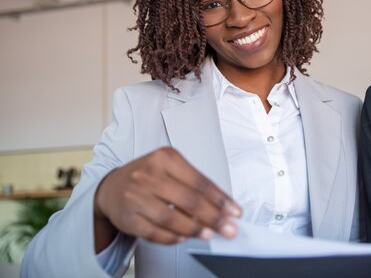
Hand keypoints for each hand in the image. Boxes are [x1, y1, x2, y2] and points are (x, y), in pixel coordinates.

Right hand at [93, 147, 240, 250]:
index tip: (234, 211)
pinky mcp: (128, 218)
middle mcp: (149, 175)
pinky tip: (185, 237)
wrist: (111, 188)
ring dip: (195, 229)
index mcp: (165, 158)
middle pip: (189, 200)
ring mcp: (136, 197)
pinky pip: (155, 232)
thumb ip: (193, 184)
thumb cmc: (147, 176)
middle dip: (213, 217)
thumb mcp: (170, 168)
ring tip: (209, 234)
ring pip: (172, 218)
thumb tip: (221, 207)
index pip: (200, 182)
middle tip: (228, 228)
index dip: (220, 199)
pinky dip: (173, 237)